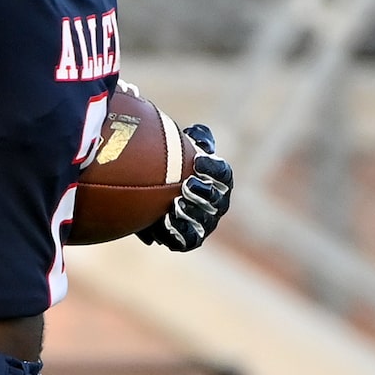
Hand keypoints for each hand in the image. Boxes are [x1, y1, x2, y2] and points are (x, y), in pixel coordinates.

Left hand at [137, 124, 232, 251]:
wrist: (151, 196)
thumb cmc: (171, 169)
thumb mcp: (180, 149)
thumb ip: (192, 139)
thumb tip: (196, 134)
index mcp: (219, 181)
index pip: (223, 174)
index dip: (213, 168)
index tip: (198, 159)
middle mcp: (217, 205)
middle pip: (218, 200)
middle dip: (204, 193)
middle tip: (186, 184)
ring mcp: (205, 224)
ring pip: (204, 222)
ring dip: (191, 213)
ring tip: (175, 204)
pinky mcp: (190, 240)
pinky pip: (188, 240)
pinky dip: (178, 232)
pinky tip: (164, 221)